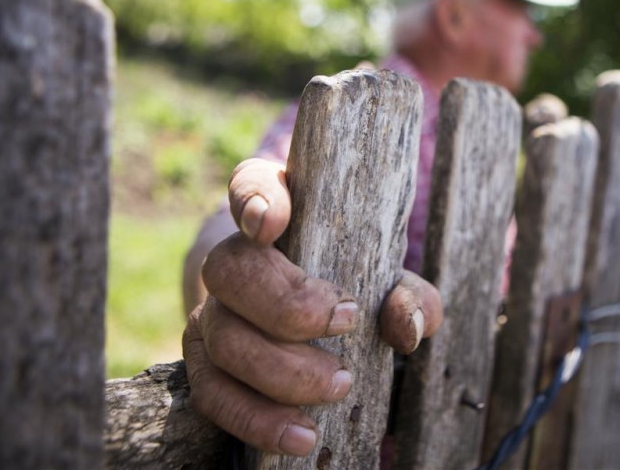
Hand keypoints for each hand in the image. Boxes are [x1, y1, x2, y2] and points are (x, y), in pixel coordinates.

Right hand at [182, 158, 441, 454]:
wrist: (310, 325)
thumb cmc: (358, 288)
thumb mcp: (396, 285)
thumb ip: (415, 296)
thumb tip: (401, 319)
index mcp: (279, 212)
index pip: (251, 185)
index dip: (255, 200)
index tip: (272, 224)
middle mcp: (233, 256)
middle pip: (231, 269)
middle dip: (288, 305)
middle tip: (346, 323)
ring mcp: (211, 311)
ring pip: (223, 337)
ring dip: (282, 370)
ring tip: (339, 386)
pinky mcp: (204, 363)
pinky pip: (215, 395)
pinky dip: (258, 419)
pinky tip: (301, 435)